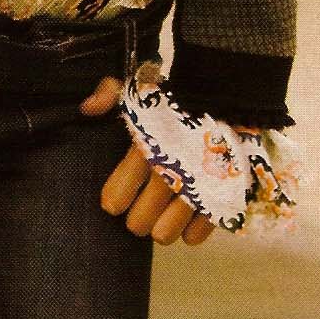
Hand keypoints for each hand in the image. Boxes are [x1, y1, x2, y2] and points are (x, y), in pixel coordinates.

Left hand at [79, 75, 216, 245]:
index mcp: (145, 147)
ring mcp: (197, 187)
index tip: (114, 202)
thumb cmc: (180, 93)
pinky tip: (188, 227)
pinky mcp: (223, 195)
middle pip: (139, 221)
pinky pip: (201, 230)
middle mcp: (168, 171)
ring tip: (161, 225)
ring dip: (162, 230)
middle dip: (137, 221)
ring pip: (166, 232)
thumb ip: (112, 93)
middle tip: (139, 217)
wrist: (231, 92)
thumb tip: (88, 108)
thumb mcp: (142, 86)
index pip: (117, 195)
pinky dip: (193, 232)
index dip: (114, 200)